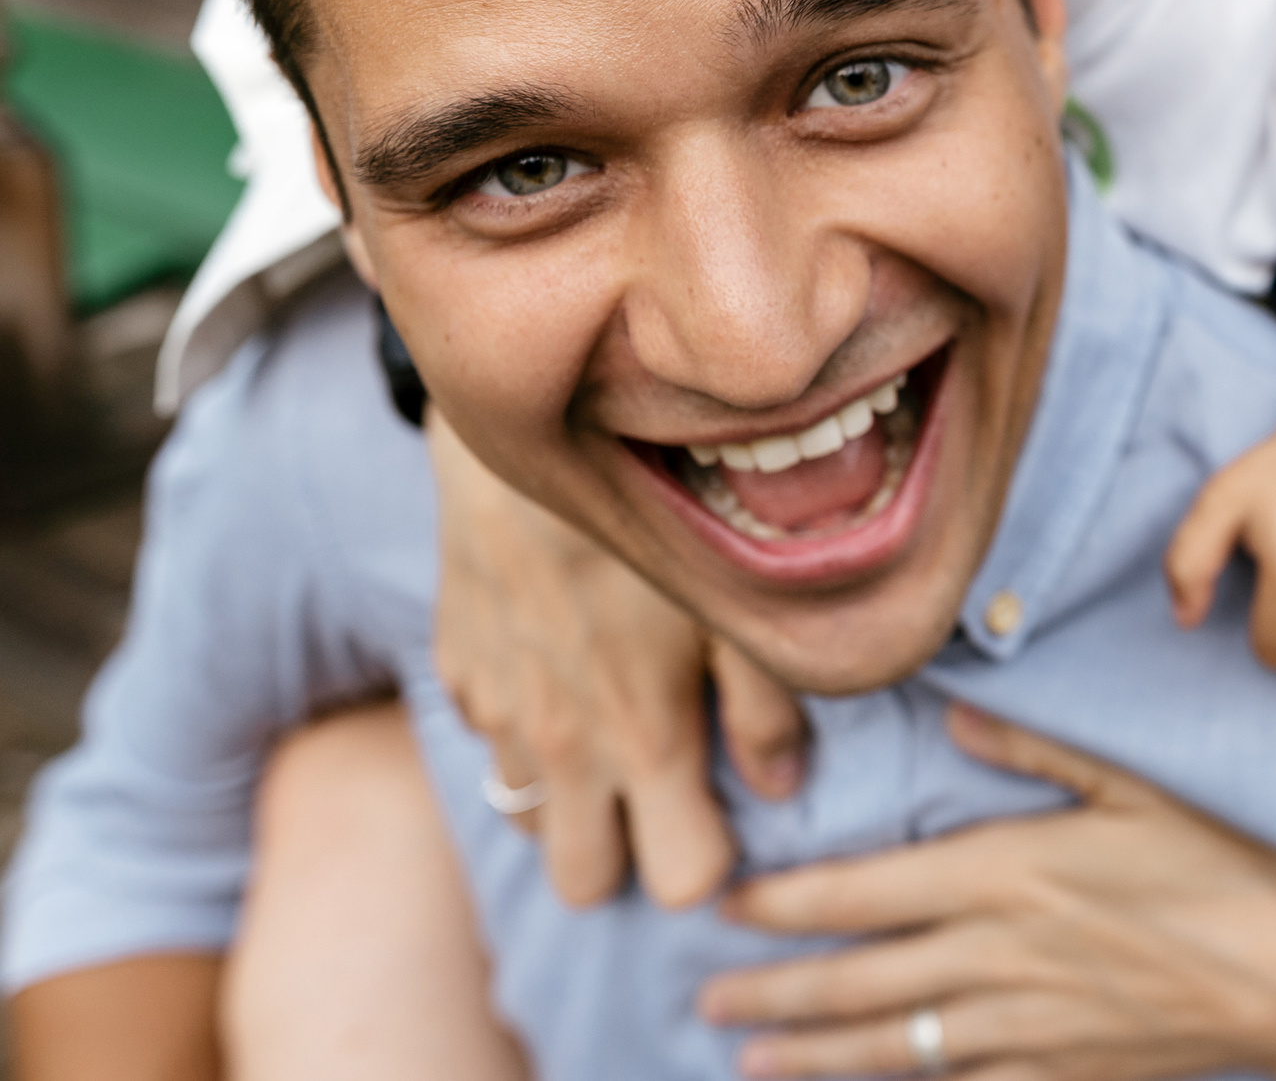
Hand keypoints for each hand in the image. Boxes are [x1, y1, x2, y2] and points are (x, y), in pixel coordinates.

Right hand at [428, 409, 809, 907]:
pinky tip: (565, 666)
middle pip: (585, 882)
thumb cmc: (658, 503)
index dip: (715, 850)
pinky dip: (528, 729)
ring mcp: (500, 711)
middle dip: (628, 850)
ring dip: (573, 794)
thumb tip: (781, 783)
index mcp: (645, 735)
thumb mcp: (733, 598)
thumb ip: (766, 701)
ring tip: (616, 725)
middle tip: (665, 786)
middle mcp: (563, 745)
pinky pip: (491, 744)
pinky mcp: (458, 669)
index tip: (725, 807)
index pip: (684, 879)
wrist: (526, 428)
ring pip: (529, 823)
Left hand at [702, 706, 1275, 1080]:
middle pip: (862, 983)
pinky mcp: (1074, 1070)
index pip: (868, 893)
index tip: (726, 906)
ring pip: (899, 1048)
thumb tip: (957, 721)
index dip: (788, 905)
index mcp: (1013, 874)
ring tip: (753, 1061)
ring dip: (819, 1055)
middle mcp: (1006, 958)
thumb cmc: (1240, 863)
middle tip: (704, 997)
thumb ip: (1044, 749)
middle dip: (774, 993)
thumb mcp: (1146, 781)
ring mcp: (1037, 1026)